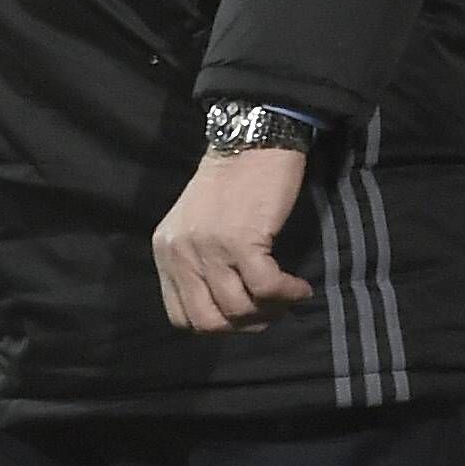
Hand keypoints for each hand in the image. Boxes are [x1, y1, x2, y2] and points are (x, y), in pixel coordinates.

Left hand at [153, 143, 313, 332]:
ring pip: (239, 310)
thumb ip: (197, 262)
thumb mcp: (195, 225)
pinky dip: (287, 294)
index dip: (216, 324)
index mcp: (165, 251)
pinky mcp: (241, 240)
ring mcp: (208, 247)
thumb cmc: (231, 182)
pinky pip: (266, 288)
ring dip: (271, 311)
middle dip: (243, 326)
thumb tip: (225, 309)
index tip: (242, 313)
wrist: (251, 139)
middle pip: (208, 322)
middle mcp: (180, 252)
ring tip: (288, 295)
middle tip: (268, 311)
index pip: (180, 317)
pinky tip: (299, 287)